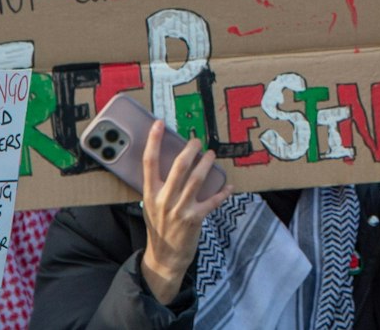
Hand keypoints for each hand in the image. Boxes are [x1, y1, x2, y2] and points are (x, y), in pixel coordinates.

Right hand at [137, 125, 232, 304]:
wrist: (165, 257)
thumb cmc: (159, 227)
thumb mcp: (151, 205)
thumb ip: (158, 186)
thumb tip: (170, 161)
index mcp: (150, 193)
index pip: (149, 162)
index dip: (154, 141)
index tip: (159, 124)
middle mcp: (164, 199)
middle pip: (178, 167)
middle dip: (190, 149)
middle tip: (197, 141)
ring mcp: (180, 209)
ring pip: (197, 179)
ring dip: (207, 164)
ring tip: (211, 154)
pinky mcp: (195, 219)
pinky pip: (213, 201)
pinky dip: (223, 192)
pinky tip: (230, 186)